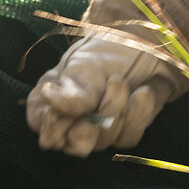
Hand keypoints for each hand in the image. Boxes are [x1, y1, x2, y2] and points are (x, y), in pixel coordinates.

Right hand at [28, 23, 183, 156]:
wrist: (147, 44)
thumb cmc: (108, 50)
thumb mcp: (87, 67)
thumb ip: (72, 92)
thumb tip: (50, 99)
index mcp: (49, 100)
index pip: (41, 126)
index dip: (52, 125)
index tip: (65, 111)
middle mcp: (70, 120)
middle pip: (74, 144)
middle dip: (94, 121)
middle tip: (106, 91)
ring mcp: (96, 129)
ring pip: (104, 142)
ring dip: (116, 109)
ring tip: (121, 81)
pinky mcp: (123, 131)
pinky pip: (127, 138)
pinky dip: (137, 115)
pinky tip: (143, 92)